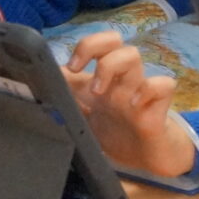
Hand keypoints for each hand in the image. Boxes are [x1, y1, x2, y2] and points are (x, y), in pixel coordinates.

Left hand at [63, 30, 197, 178]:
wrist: (148, 159)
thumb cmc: (116, 133)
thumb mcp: (83, 119)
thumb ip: (64, 103)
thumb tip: (34, 91)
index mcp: (102, 80)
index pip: (95, 46)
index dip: (82, 47)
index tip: (70, 68)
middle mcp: (119, 79)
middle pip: (114, 39)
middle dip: (94, 45)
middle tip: (80, 71)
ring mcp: (139, 90)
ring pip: (133, 55)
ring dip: (112, 67)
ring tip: (100, 94)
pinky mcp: (158, 107)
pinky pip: (164, 84)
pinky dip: (149, 90)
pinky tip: (136, 107)